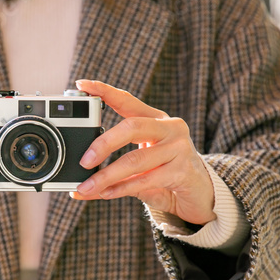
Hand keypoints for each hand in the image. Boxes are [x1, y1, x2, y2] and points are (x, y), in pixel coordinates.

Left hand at [71, 79, 215, 225]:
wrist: (200, 195)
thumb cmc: (167, 175)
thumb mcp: (140, 167)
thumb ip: (114, 170)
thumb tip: (79, 186)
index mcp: (157, 119)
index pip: (128, 101)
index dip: (105, 91)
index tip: (83, 84)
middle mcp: (170, 128)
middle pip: (131, 126)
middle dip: (103, 144)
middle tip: (84, 161)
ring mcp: (179, 148)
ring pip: (135, 159)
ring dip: (107, 176)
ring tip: (88, 187)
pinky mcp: (182, 171)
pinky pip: (145, 180)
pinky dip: (122, 189)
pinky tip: (106, 194)